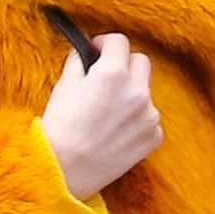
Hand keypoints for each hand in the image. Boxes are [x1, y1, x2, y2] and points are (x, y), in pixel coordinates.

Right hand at [41, 34, 160, 199]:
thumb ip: (80, 62)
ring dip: (131, 94)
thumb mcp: (64, 86)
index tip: (99, 52)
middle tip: (106, 79)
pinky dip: (136, 120)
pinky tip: (116, 132)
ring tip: (108, 113)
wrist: (65, 172)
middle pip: (141, 61)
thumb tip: (88, 52)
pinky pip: (149, 118)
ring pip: (146, 91)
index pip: (119, 41)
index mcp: (114, 73)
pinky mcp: (154, 137)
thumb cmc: (61, 130)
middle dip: (124, 65)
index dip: (106, 44)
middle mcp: (137, 91)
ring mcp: (149, 116)